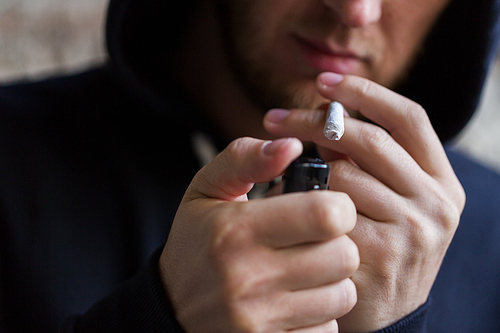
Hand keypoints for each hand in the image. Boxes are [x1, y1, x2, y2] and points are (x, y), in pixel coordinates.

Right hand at [159, 137, 358, 332]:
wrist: (169, 308)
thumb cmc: (195, 241)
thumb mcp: (207, 189)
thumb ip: (246, 158)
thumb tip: (291, 144)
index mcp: (236, 229)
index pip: (326, 215)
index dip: (339, 207)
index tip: (326, 209)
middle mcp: (248, 277)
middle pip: (344, 256)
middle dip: (339, 243)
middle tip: (317, 241)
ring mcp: (258, 319)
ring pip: (342, 295)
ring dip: (333, 280)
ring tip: (307, 271)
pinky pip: (327, 329)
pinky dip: (320, 314)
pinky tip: (296, 301)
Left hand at [263, 73, 465, 331]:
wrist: (386, 315)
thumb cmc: (381, 246)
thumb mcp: (393, 202)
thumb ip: (370, 161)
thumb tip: (324, 116)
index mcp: (441, 180)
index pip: (408, 118)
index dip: (366, 93)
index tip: (325, 81)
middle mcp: (435, 203)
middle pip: (370, 140)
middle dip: (315, 122)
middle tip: (275, 118)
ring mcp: (412, 231)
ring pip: (343, 175)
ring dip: (306, 169)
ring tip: (286, 177)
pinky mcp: (381, 256)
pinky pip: (328, 212)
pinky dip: (301, 204)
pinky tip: (289, 209)